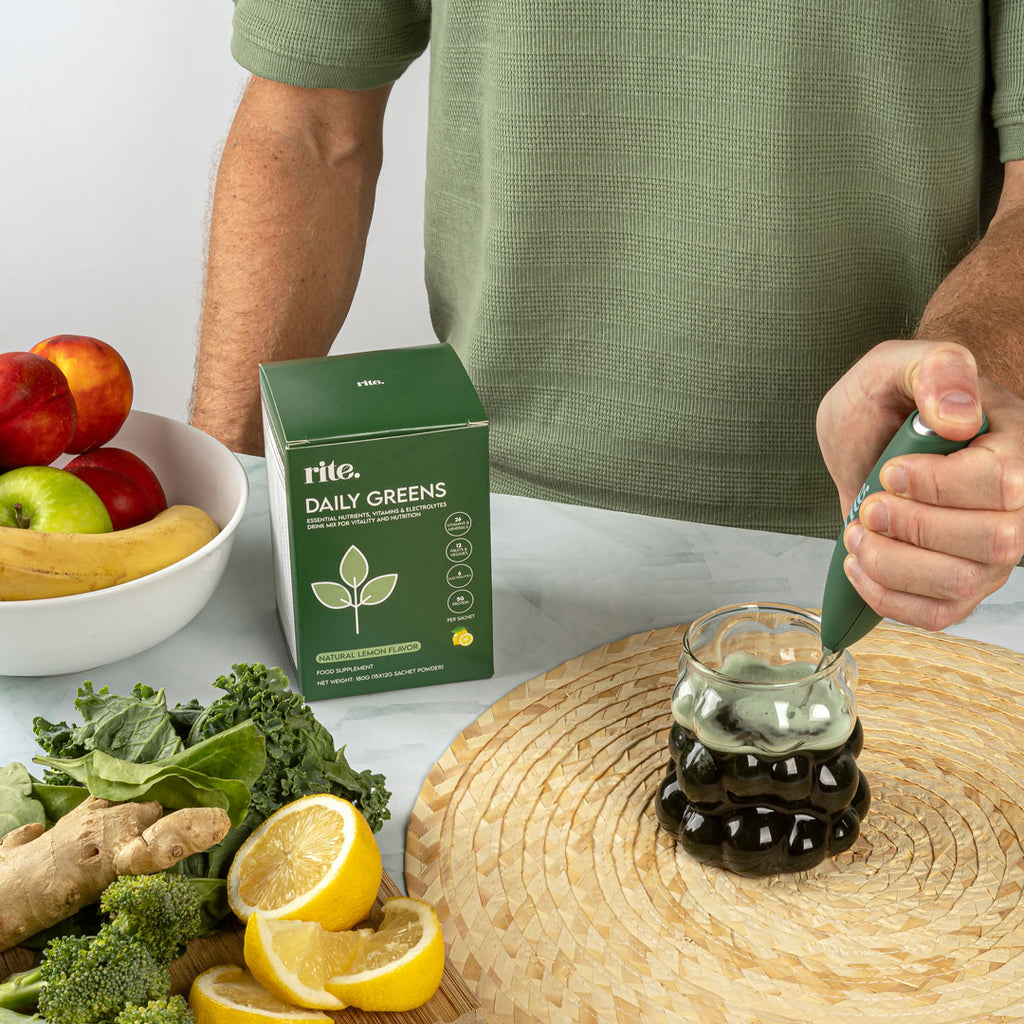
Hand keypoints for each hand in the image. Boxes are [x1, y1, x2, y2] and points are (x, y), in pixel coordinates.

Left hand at [816, 339, 1023, 631]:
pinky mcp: (961, 583)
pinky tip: (860, 565)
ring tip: (859, 532)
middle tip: (870, 504)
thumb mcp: (895, 365)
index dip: (937, 485)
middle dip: (911, 527)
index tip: (892, 471)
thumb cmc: (890, 401)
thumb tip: (956, 414)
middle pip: (994, 542)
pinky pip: (938, 615)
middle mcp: (1016, 503)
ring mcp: (991, 550)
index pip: (1004, 482)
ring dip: (890, 562)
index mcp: (1013, 443)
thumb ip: (932, 369)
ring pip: (960, 583)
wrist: (871, 434)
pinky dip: (886, 597)